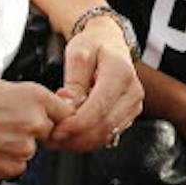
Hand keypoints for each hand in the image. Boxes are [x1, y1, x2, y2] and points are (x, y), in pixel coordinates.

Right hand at [0, 79, 73, 179]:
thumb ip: (29, 99)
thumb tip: (48, 107)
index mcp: (34, 97)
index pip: (65, 112)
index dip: (53, 116)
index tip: (44, 119)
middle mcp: (33, 121)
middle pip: (48, 132)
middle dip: (31, 131)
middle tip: (3, 126)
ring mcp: (23, 147)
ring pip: (30, 150)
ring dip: (15, 147)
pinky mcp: (10, 167)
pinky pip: (16, 166)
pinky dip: (4, 161)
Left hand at [42, 16, 142, 151]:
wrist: (109, 42)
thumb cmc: (93, 45)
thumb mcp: (78, 54)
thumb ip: (74, 80)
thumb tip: (68, 104)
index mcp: (121, 73)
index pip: (99, 108)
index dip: (77, 124)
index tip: (56, 130)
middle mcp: (133, 91)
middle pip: (104, 126)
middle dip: (76, 137)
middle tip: (51, 139)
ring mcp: (133, 105)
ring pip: (107, 134)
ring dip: (81, 142)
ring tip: (57, 139)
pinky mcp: (129, 114)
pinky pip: (109, 134)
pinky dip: (89, 140)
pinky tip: (71, 136)